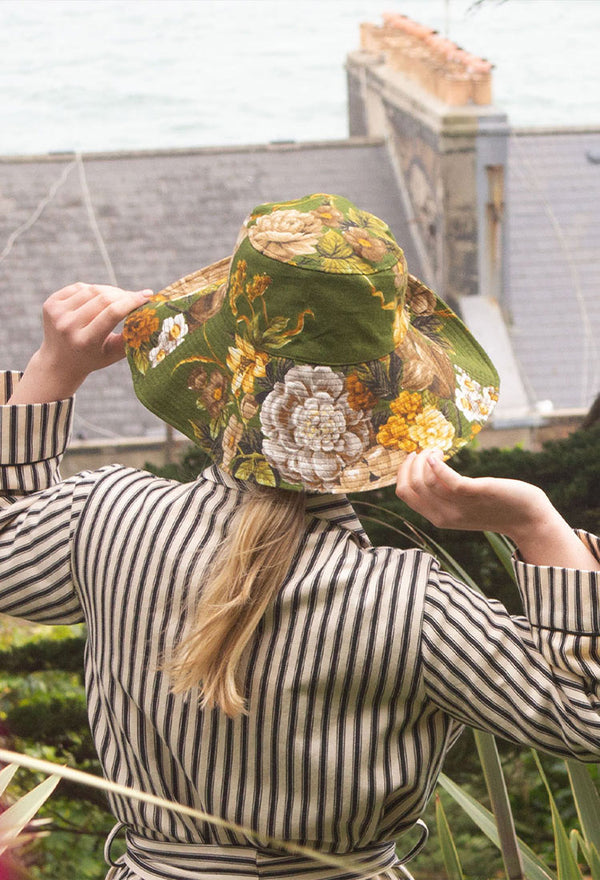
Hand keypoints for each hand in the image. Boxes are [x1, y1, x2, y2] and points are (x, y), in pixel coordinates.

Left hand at [8, 283, 152, 403]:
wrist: (58, 363)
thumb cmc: (92, 358)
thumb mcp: (113, 354)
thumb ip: (130, 337)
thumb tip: (150, 314)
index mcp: (84, 341)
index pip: (112, 313)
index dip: (132, 301)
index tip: (148, 296)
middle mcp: (67, 326)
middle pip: (103, 298)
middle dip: (124, 295)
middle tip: (136, 298)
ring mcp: (56, 313)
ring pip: (92, 289)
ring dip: (110, 291)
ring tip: (119, 299)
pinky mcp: (50, 303)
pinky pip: (79, 287)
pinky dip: (93, 289)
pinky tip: (99, 298)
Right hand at [395, 451, 599, 568]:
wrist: (527, 518)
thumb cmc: (495, 507)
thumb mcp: (461, 505)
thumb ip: (444, 496)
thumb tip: (426, 471)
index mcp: (437, 518)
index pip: (403, 494)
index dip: (402, 471)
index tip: (413, 456)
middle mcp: (444, 515)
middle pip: (410, 486)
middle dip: (411, 462)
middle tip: (426, 450)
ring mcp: (459, 505)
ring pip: (424, 481)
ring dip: (425, 458)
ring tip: (436, 450)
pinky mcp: (475, 493)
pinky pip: (446, 479)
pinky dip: (436, 463)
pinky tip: (438, 453)